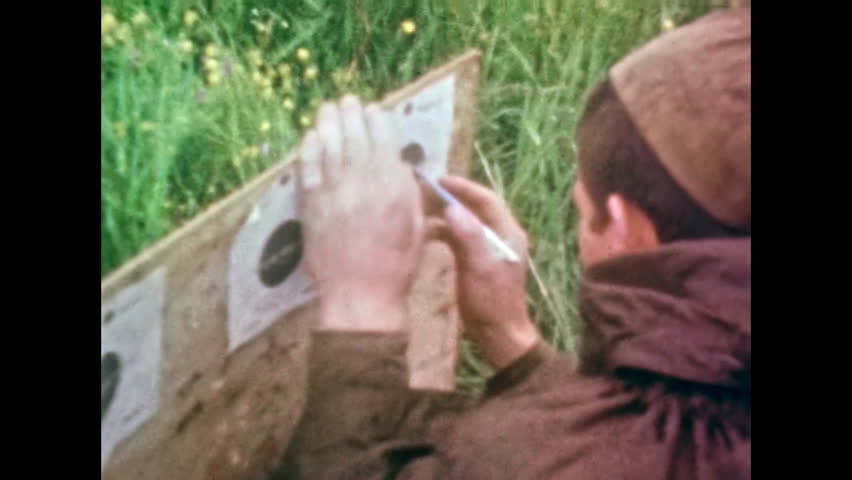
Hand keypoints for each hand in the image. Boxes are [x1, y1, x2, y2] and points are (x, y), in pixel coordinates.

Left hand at [297, 95, 423, 331]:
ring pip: (330, 147)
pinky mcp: (312, 206)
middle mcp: (363, 184)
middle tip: (348, 100)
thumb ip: (408, 192)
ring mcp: (334, 193)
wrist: (360, 297)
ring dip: (329, 123)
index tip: (374, 109)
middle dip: (351, 114)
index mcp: (393, 188)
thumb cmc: (396, 267)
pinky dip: (309, 149)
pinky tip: (310, 137)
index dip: (377, 121)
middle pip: (355, 137)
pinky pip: (308, 169)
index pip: (384, 141)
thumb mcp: (417, 227)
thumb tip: (398, 166)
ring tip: (328, 108)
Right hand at [429, 176, 539, 370]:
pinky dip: (445, 233)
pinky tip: (428, 234)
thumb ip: (469, 236)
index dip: (464, 187)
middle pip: (476, 208)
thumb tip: (452, 208)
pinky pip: (460, 239)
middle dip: (452, 198)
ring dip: (446, 215)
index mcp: (508, 234)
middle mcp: (501, 236)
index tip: (440, 180)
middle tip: (426, 190)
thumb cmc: (492, 302)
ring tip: (422, 209)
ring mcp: (489, 249)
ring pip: (466, 222)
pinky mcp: (478, 262)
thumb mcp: (480, 268)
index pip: (487, 200)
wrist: (498, 335)